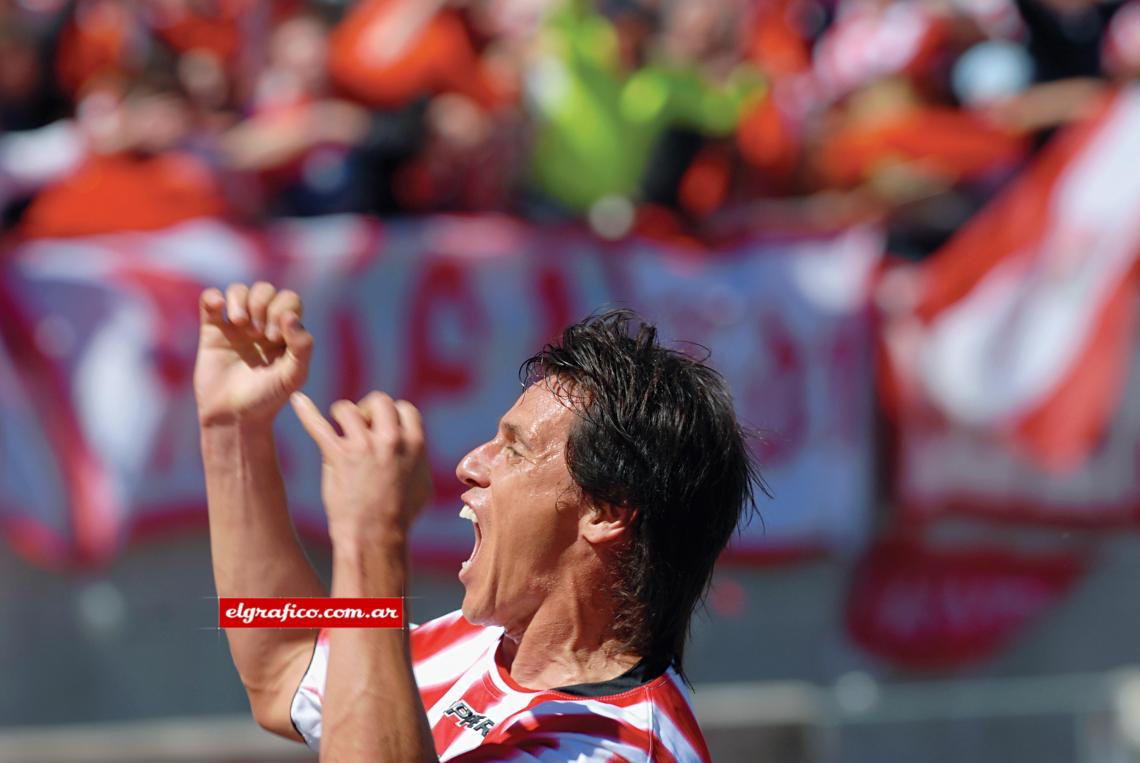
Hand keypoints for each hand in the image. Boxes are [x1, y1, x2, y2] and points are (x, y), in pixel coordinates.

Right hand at [194, 282, 312, 426]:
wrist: (234, 416)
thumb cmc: (268, 399)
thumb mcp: (293, 376)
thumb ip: (302, 347)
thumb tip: (291, 317)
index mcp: (285, 333)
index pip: (289, 301)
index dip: (282, 309)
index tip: (275, 337)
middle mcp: (262, 325)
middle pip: (264, 291)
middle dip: (262, 303)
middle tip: (259, 333)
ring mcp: (236, 327)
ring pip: (239, 291)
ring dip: (241, 299)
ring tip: (240, 323)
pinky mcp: (212, 331)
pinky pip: (210, 301)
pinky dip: (213, 297)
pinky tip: (219, 307)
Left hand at [291, 391, 432, 543]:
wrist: (376, 537)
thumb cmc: (401, 516)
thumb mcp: (424, 485)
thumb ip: (419, 460)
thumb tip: (416, 449)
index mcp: (415, 443)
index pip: (404, 409)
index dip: (393, 414)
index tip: (384, 425)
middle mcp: (391, 439)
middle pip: (378, 401)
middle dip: (368, 408)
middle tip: (361, 422)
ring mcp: (363, 446)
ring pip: (348, 409)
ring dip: (342, 414)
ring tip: (338, 425)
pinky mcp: (338, 456)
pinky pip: (318, 426)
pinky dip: (306, 412)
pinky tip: (297, 402)